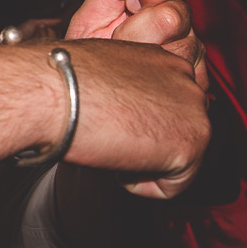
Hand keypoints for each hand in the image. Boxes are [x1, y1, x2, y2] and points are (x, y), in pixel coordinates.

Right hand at [50, 38, 210, 199]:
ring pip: (180, 160)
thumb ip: (126, 87)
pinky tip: (116, 161)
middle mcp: (187, 80)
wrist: (52, 93)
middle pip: (179, 132)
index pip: (170, 107)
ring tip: (111, 147)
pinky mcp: (191, 143)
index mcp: (164, 61)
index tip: (112, 125)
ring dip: (145, 164)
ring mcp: (194, 111)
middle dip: (148, 145)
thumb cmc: (60, 81)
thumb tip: (124, 108)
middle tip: (110, 139)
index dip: (139, 125)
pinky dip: (143, 186)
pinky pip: (173, 186)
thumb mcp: (103, 74)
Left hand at [66, 0, 206, 87]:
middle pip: (175, 14)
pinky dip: (153, 79)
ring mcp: (192, 50)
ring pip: (178, 49)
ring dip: (141, 57)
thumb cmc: (90, 50)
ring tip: (126, 60)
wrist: (87, 91)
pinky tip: (139, 76)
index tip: (130, 1)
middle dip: (137, 28)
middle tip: (120, 37)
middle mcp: (182, 17)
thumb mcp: (91, 13)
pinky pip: (181, 78)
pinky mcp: (196, 82)